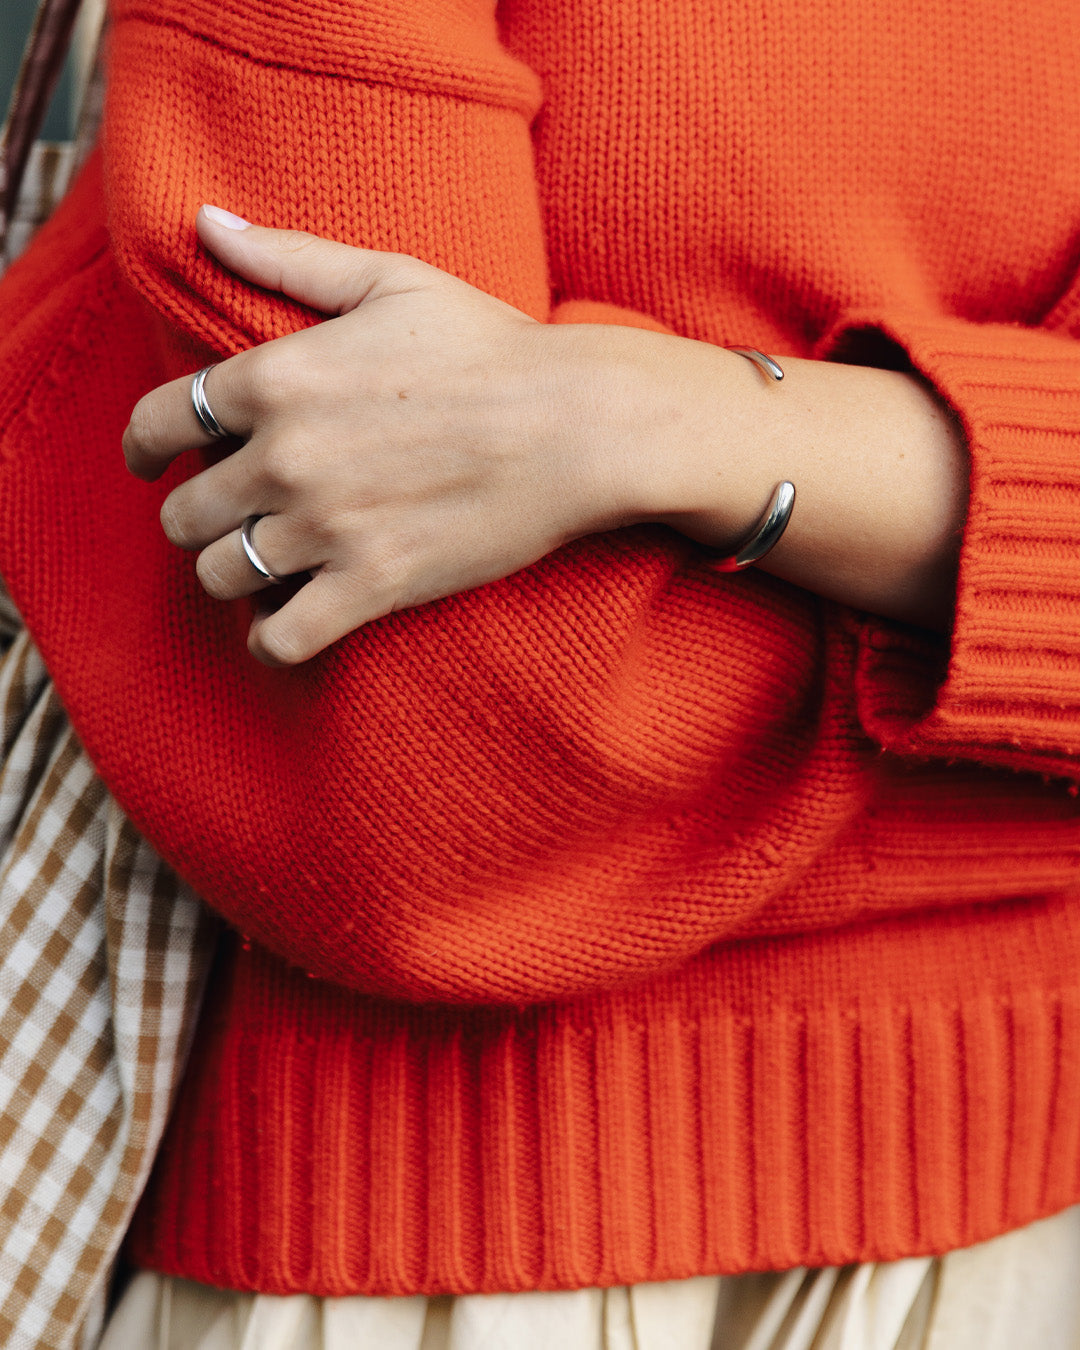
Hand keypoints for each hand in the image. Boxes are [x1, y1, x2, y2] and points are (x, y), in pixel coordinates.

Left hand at [122, 208, 643, 664]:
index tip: (150, 463)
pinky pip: (281, 638)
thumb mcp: (387, 279)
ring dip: (230, 573)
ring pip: (220, 576)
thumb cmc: (489, 346)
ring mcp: (325, 529)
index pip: (156, 424)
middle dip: (196, 516)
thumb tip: (205, 221)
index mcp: (275, 378)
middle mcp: (283, 458)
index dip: (142, 448)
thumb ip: (287, 256)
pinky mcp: (372, 585)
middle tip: (231, 515)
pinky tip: (286, 623)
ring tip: (261, 565)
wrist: (576, 425)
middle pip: (183, 514)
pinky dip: (271, 639)